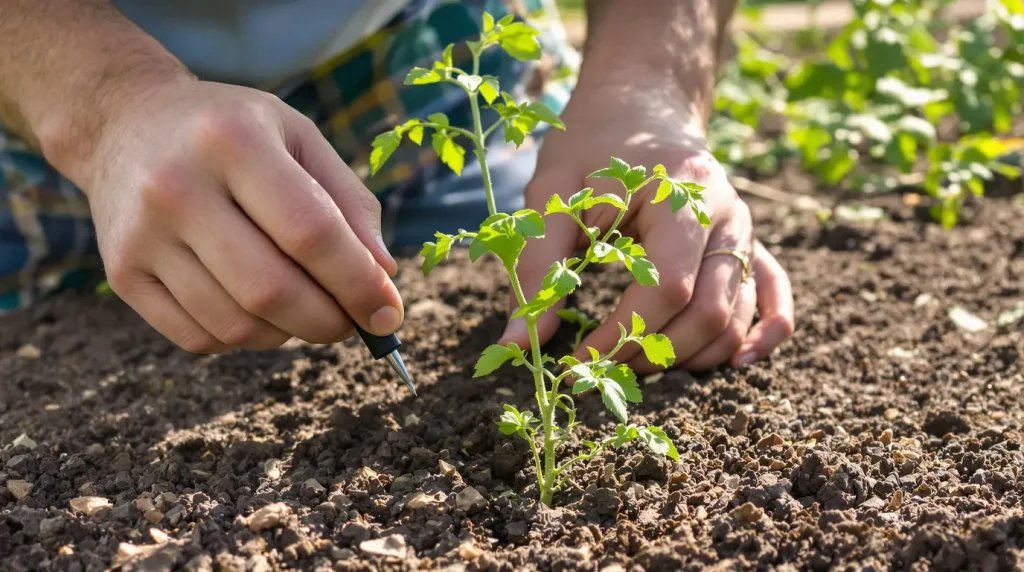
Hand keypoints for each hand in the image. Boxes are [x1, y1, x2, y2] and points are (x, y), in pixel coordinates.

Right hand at [83, 76, 402, 351]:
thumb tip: (384, 277)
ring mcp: (143, 234)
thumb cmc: (234, 132)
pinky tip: (258, 310)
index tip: (389, 314)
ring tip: (306, 309)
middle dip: (329, 321)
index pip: (310, 232)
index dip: (359, 283)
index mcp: (232, 140)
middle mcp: (177, 186)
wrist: (125, 124)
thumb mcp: (298, 137)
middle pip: (271, 289)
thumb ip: (349, 202)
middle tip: (354, 323)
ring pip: (237, 324)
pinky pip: (200, 338)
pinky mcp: (122, 274)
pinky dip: (246, 339)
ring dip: (290, 334)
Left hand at [500, 76, 792, 371]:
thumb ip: (538, 267)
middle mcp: (726, 213)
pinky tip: (737, 363)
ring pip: (736, 316)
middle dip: (653, 353)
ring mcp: (745, 228)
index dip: (623, 334)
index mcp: (681, 194)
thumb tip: (517, 345)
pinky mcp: (750, 241)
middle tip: (603, 369)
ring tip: (638, 366)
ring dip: (691, 357)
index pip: (667, 288)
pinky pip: (773, 296)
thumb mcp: (551, 195)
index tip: (578, 362)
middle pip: (707, 311)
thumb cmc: (589, 148)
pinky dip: (763, 335)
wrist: (638, 104)